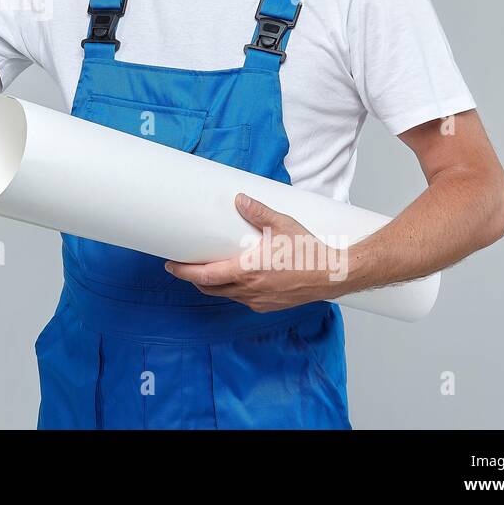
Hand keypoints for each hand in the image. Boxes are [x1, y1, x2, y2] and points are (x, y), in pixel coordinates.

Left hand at [164, 193, 351, 311]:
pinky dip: (232, 291)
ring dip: (213, 285)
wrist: (333, 275)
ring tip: (207, 270)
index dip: (184, 272)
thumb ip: (258, 211)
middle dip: (194, 278)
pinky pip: (243, 300)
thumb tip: (239, 199)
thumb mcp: (282, 224)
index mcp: (247, 271)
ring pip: (226, 295)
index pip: (205, 276)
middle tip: (184, 266)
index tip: (170, 265)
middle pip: (210, 288)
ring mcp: (259, 301)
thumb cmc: (308, 251)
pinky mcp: (269, 306)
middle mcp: (249, 290)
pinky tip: (235, 279)